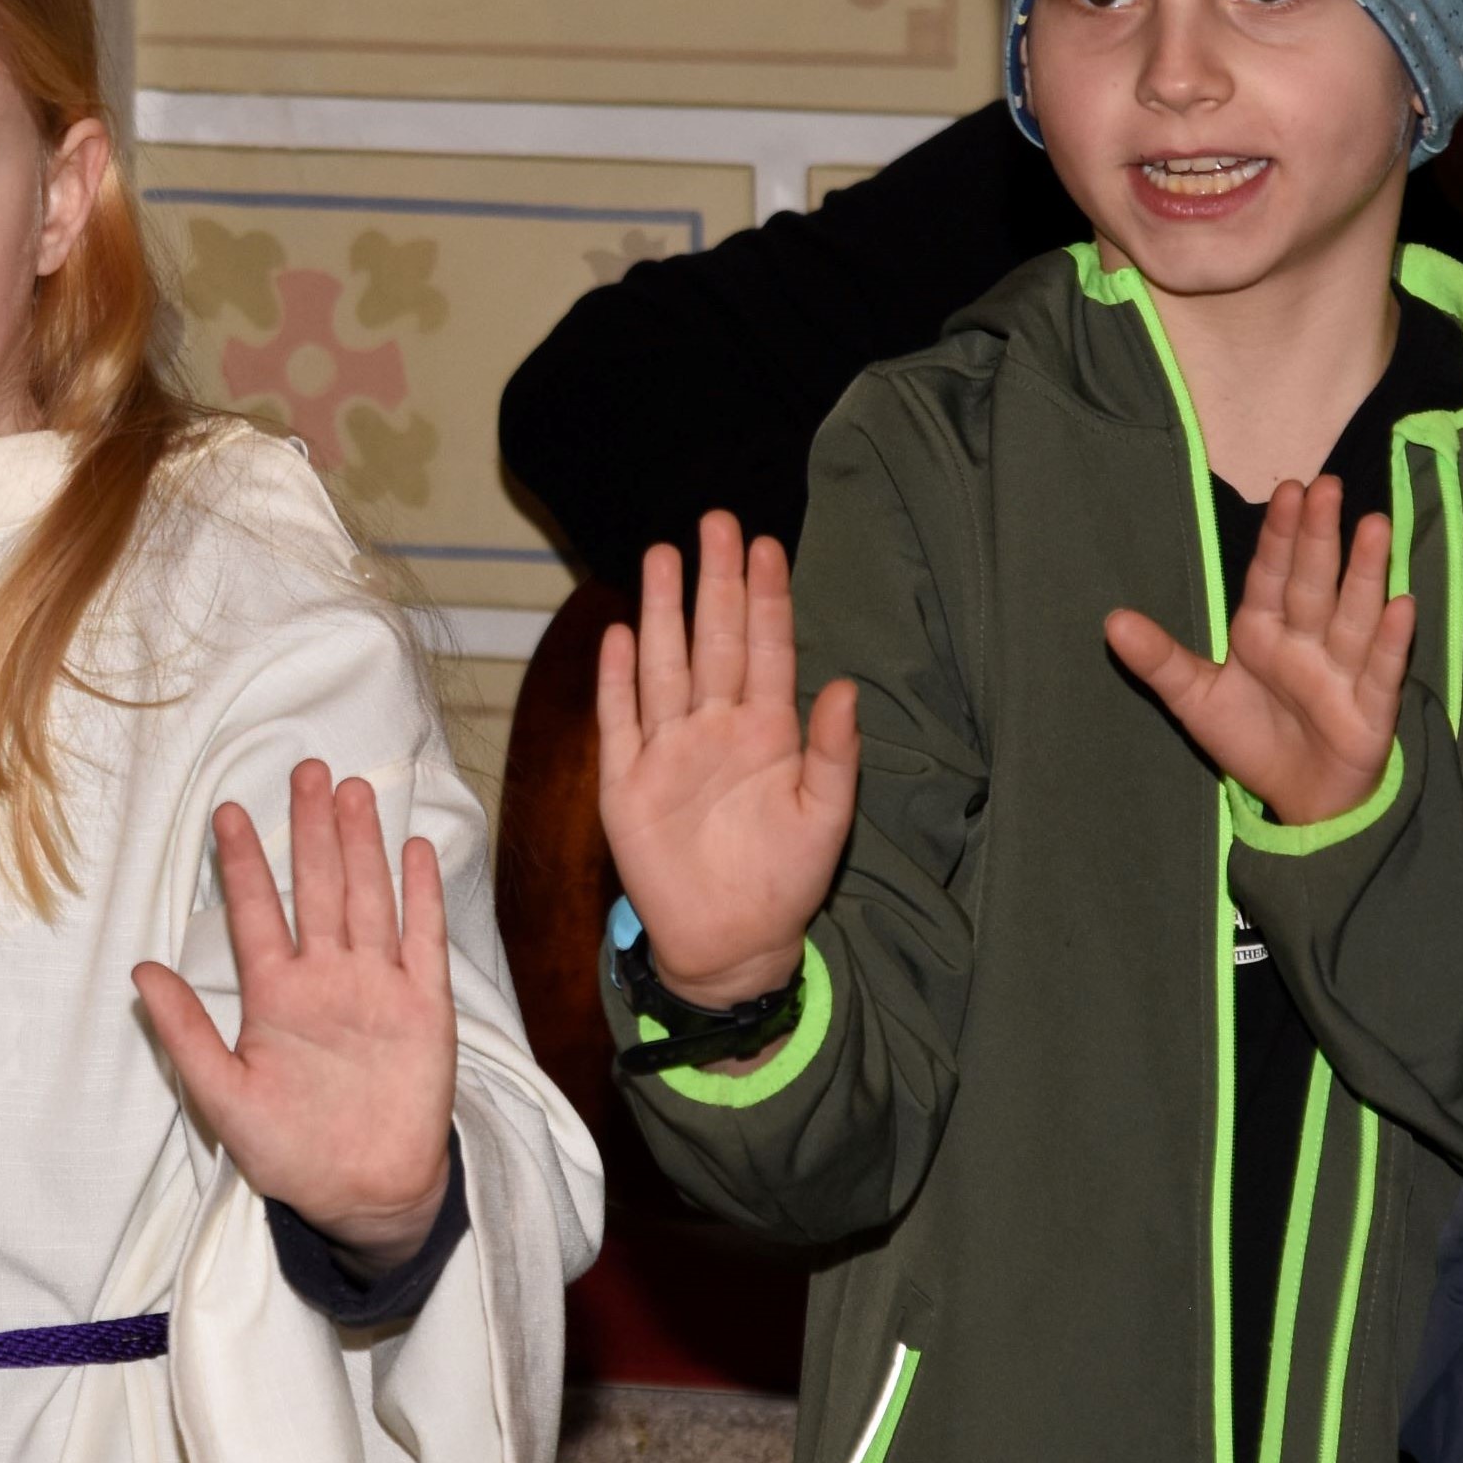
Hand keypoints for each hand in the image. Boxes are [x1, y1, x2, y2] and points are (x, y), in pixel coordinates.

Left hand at [132, 763, 455, 1267]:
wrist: (363, 1195)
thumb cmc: (288, 1151)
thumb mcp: (222, 1096)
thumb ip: (185, 1033)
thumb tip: (139, 972)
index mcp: (275, 996)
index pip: (256, 914)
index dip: (243, 864)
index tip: (226, 813)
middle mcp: (326, 980)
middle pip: (317, 888)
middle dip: (310, 830)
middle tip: (306, 769)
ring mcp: (377, 989)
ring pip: (366, 901)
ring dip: (360, 847)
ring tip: (352, 792)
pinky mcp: (423, 1009)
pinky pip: (421, 942)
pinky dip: (418, 896)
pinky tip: (412, 850)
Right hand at [596, 512, 859, 1008]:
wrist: (726, 941)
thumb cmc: (784, 882)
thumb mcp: (826, 819)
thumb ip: (834, 751)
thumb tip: (845, 684)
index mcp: (768, 733)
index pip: (766, 649)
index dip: (765, 597)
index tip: (768, 545)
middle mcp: (715, 729)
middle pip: (712, 640)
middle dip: (715, 581)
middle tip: (716, 521)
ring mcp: (667, 750)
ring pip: (664, 665)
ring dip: (664, 612)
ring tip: (663, 556)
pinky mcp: (626, 782)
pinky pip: (619, 719)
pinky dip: (617, 678)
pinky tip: (620, 633)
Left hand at [1106, 475, 1412, 827]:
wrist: (1298, 795)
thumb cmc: (1250, 737)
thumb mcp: (1195, 699)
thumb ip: (1159, 660)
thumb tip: (1110, 620)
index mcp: (1263, 631)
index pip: (1271, 575)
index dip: (1280, 535)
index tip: (1288, 490)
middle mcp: (1307, 640)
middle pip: (1312, 582)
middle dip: (1319, 537)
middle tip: (1327, 486)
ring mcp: (1342, 669)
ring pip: (1354, 613)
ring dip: (1365, 572)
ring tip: (1374, 525)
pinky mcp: (1371, 706)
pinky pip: (1382, 668)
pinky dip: (1391, 639)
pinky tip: (1400, 604)